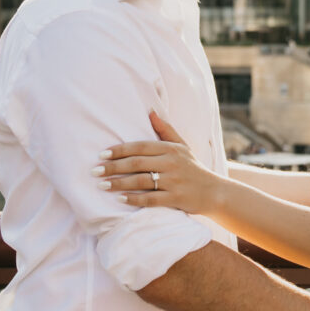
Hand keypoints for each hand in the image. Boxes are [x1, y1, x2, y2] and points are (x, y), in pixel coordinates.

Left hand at [97, 112, 226, 214]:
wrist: (215, 191)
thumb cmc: (193, 167)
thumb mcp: (182, 146)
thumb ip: (165, 130)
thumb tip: (149, 111)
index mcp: (170, 148)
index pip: (139, 147)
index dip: (119, 150)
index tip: (101, 154)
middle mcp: (171, 163)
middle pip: (136, 163)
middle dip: (113, 167)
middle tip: (95, 171)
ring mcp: (174, 181)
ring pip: (141, 181)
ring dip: (119, 183)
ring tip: (102, 185)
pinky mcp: (176, 198)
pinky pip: (151, 199)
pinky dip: (134, 199)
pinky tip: (120, 199)